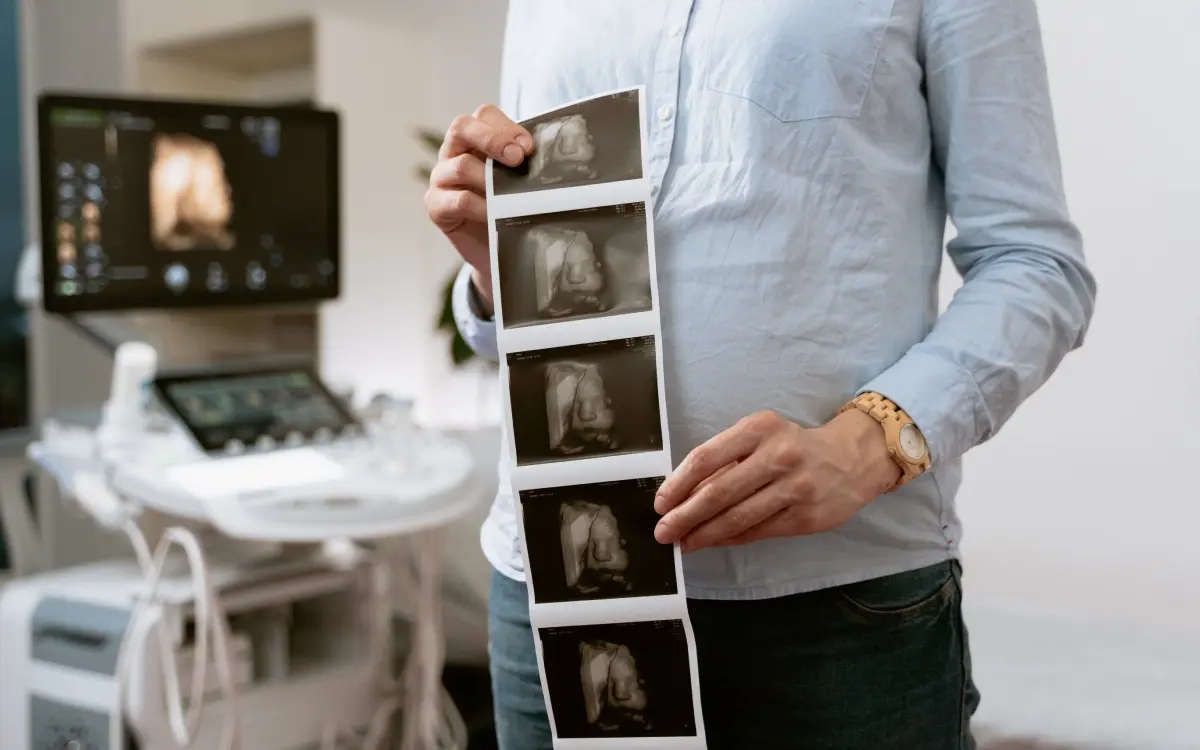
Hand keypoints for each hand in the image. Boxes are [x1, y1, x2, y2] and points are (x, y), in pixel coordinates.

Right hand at [424, 104, 533, 314]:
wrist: (498, 251)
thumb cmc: (510, 209)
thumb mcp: (520, 181)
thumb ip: (526, 162)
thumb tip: (554, 153)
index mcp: (475, 139)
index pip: (484, 115)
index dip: (506, 126)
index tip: (529, 148)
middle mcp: (454, 153)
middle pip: (462, 127)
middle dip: (493, 139)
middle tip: (518, 158)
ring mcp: (441, 178)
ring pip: (460, 165)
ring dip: (489, 178)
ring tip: (510, 195)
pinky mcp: (436, 206)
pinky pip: (457, 200)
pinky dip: (480, 207)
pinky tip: (495, 215)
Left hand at [652, 410, 901, 551]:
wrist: (853, 458)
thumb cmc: (794, 446)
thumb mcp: (761, 437)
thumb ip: (727, 461)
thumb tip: (684, 495)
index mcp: (759, 429)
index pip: (707, 458)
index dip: (678, 484)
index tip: (660, 503)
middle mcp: (777, 456)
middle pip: (718, 492)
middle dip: (685, 516)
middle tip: (663, 532)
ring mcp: (794, 488)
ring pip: (737, 517)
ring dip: (704, 534)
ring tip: (683, 542)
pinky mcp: (806, 517)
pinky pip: (758, 532)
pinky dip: (730, 539)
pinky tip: (712, 542)